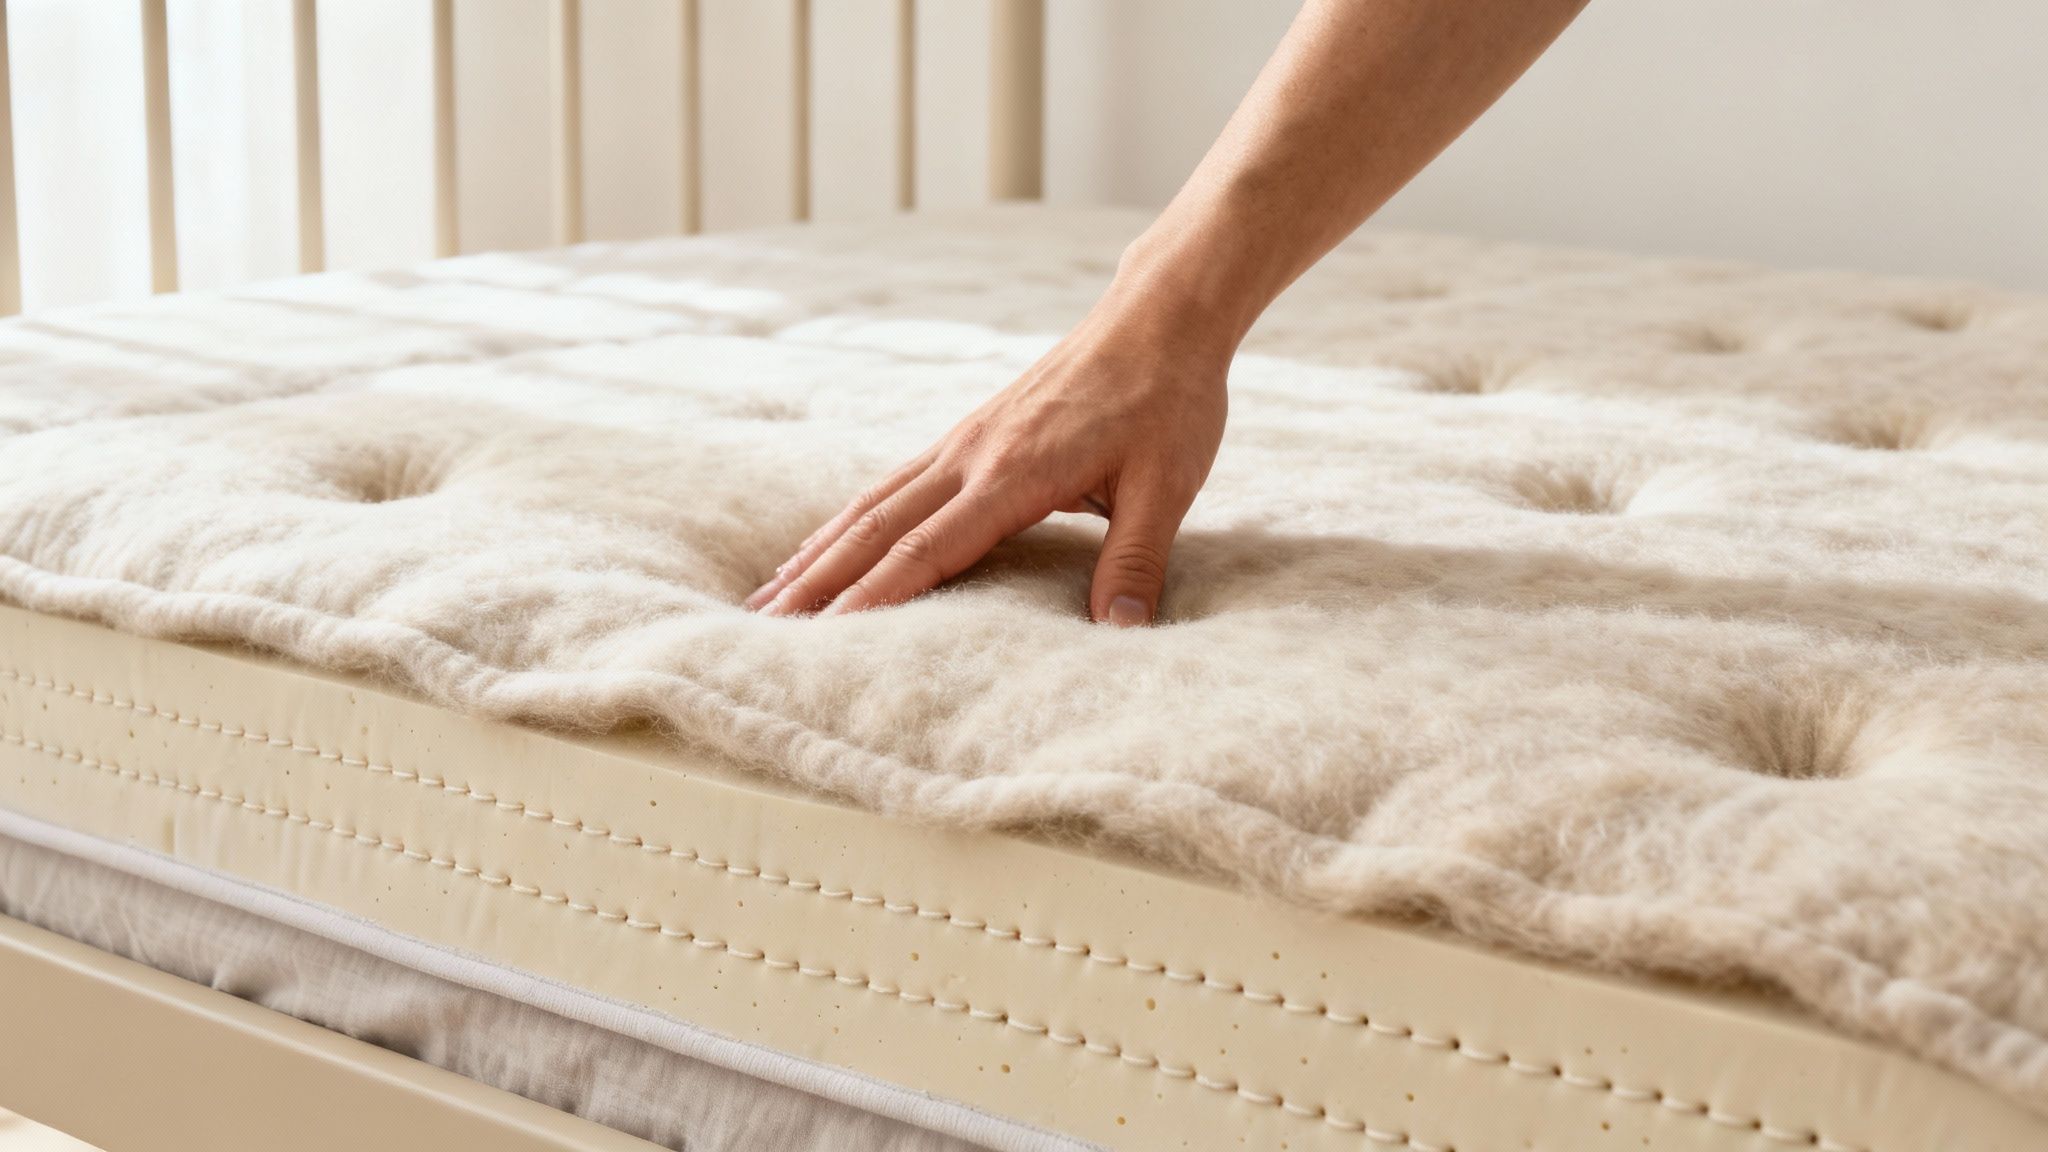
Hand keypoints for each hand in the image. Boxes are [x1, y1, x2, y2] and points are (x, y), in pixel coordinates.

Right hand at [746, 286, 1231, 624]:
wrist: (1157, 318)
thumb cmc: (1167, 401)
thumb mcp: (1167, 486)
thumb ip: (1136, 561)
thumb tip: (1119, 634)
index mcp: (1013, 473)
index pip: (927, 549)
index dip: (875, 599)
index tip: (827, 642)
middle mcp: (971, 456)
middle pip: (876, 528)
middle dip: (818, 584)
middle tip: (761, 630)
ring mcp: (963, 442)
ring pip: (872, 503)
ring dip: (819, 552)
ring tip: (769, 596)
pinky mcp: (969, 435)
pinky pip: (893, 484)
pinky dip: (849, 520)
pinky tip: (829, 543)